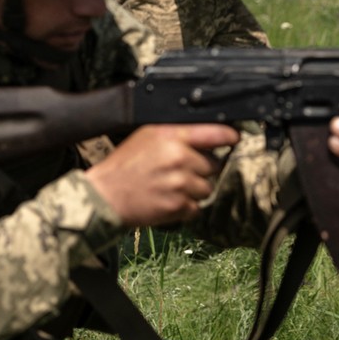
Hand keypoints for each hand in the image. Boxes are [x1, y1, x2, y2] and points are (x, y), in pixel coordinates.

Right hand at [85, 124, 239, 227]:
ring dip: (194, 190)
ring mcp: (180, 182)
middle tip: (178, 171)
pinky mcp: (178, 205)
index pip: (216, 132)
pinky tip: (167, 200)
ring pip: (207, 188)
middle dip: (200, 169)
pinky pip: (196, 207)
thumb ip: (177, 132)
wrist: (104, 196)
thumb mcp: (147, 136)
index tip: (234, 138)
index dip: (230, 136)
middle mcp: (179, 157)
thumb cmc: (124, 166)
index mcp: (171, 135)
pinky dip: (185, 207)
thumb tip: (208, 132)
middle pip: (214, 164)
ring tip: (170, 187)